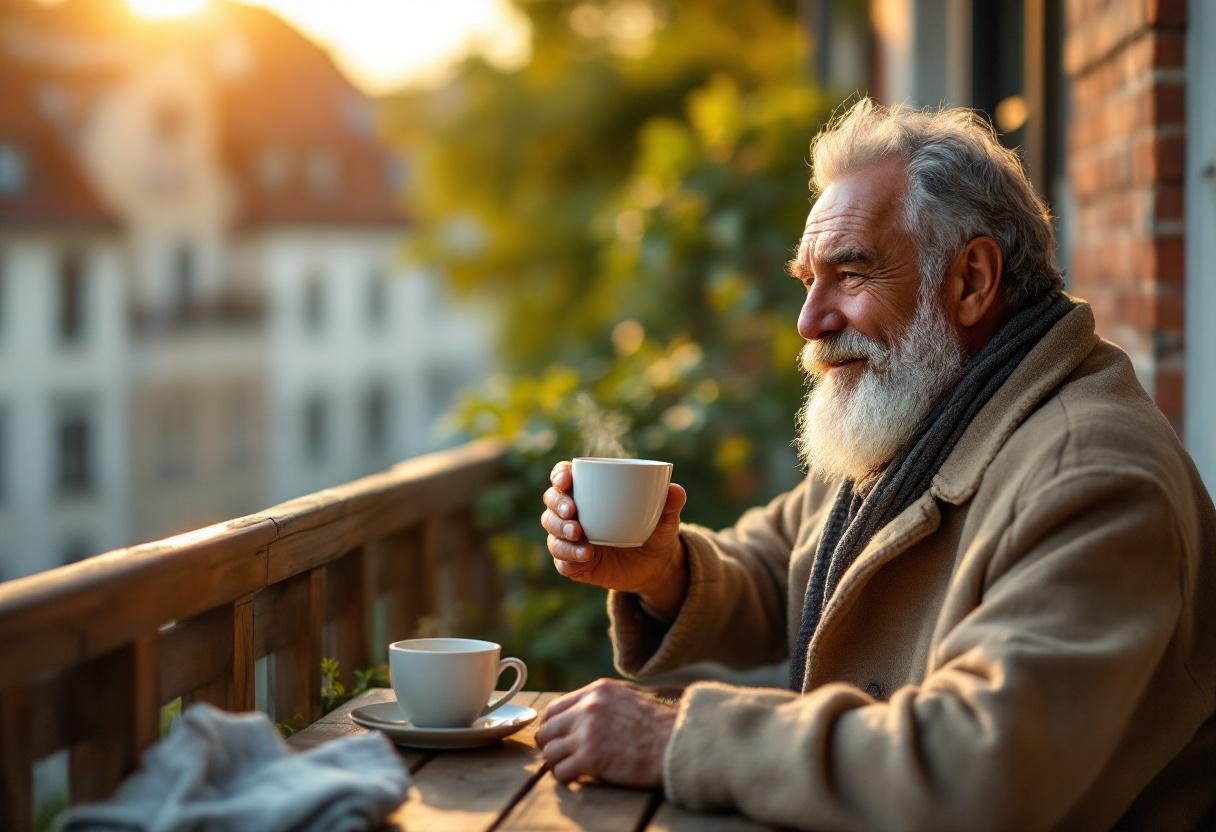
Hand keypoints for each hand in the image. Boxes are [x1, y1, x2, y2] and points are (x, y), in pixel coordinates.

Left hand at [536, 678, 676, 786]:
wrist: (677, 744)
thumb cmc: (661, 727)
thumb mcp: (629, 699)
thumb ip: (603, 702)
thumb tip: (582, 715)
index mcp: (598, 691)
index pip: (555, 708)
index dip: (550, 726)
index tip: (553, 737)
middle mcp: (588, 708)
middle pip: (548, 729)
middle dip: (549, 745)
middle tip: (557, 757)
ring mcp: (587, 733)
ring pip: (550, 752)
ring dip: (557, 763)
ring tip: (568, 769)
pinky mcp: (590, 758)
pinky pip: (561, 771)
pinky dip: (565, 777)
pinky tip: (575, 779)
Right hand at [541, 461, 688, 618]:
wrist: (655, 566)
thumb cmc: (655, 531)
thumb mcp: (665, 519)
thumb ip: (670, 504)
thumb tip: (676, 491)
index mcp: (590, 491)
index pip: (564, 476)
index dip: (559, 475)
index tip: (566, 480)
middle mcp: (575, 512)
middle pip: (551, 501)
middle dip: (557, 504)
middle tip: (572, 512)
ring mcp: (571, 538)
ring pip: (551, 530)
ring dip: (560, 531)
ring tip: (580, 534)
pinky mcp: (574, 563)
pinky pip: (561, 559)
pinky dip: (569, 557)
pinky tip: (586, 555)